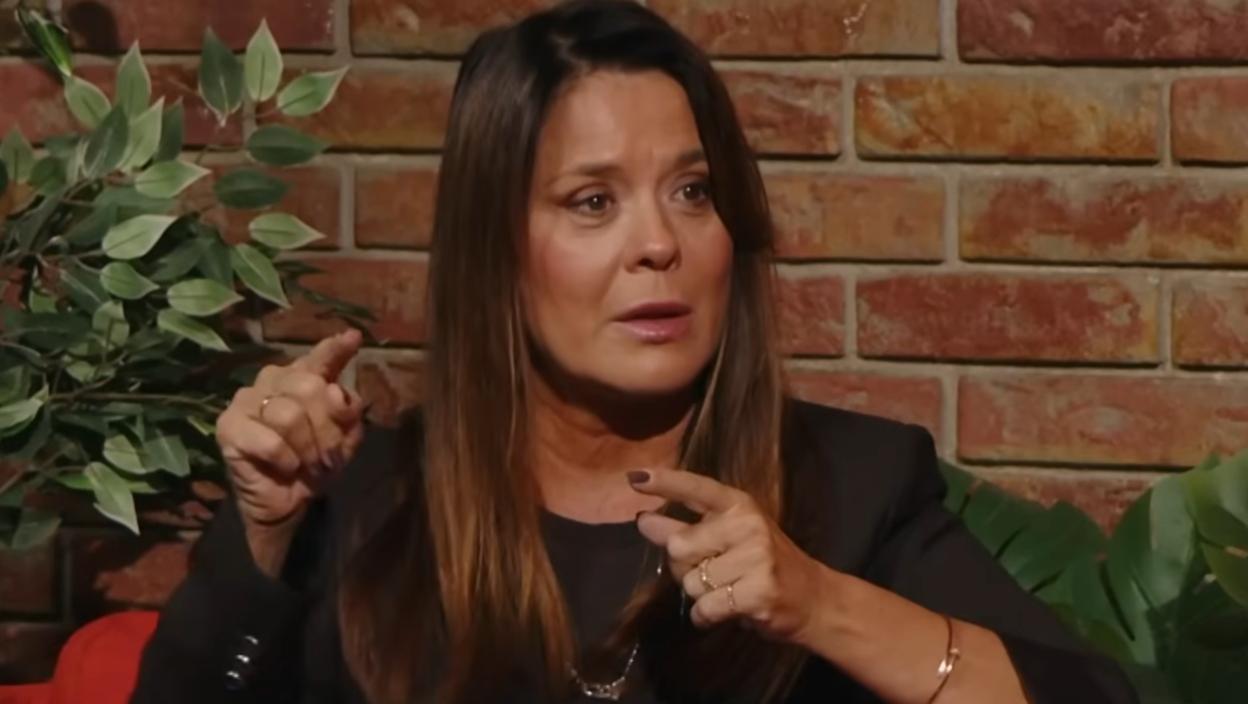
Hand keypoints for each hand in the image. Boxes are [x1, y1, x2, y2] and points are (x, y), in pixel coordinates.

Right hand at [215, 329, 366, 530]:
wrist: (287, 503)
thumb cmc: (314, 464)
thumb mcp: (343, 438)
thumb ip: (346, 412)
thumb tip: (338, 390)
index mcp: (302, 378)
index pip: (320, 359)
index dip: (334, 350)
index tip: (353, 338)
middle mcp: (272, 381)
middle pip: (309, 387)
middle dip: (327, 428)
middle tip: (329, 456)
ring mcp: (245, 401)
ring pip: (289, 415)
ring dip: (307, 448)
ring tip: (308, 464)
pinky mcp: (228, 427)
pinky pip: (270, 441)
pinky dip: (287, 459)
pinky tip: (286, 467)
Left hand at [631, 468, 830, 643]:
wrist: (813, 598)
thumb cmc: (761, 563)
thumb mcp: (726, 538)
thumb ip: (683, 528)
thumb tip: (643, 520)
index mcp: (738, 505)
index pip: (696, 488)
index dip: (664, 482)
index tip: (634, 477)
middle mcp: (748, 524)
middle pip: (679, 548)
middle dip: (685, 568)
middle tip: (714, 573)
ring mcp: (757, 556)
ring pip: (691, 583)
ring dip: (699, 596)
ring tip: (727, 591)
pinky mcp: (759, 591)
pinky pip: (705, 608)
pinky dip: (706, 616)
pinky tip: (726, 611)